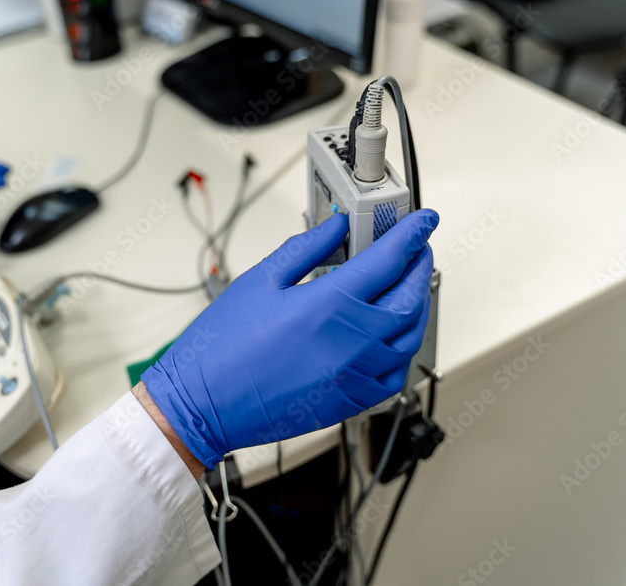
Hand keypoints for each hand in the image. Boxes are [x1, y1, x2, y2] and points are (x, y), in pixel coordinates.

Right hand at [141, 209, 438, 467]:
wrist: (203, 403)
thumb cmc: (222, 348)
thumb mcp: (260, 281)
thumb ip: (306, 248)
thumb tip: (336, 227)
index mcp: (328, 305)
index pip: (389, 260)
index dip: (412, 235)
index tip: (422, 222)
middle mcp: (350, 343)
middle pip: (410, 298)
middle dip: (420, 268)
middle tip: (417, 251)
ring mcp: (354, 376)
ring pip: (409, 338)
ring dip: (416, 307)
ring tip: (407, 289)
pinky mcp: (349, 402)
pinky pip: (393, 375)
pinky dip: (401, 349)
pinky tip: (390, 336)